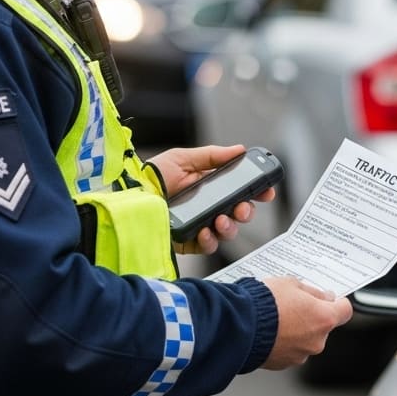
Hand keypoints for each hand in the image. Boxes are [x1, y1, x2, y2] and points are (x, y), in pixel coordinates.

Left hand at [150, 145, 275, 254]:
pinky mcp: (188, 241)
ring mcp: (199, 225)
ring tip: (220, 220)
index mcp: (209, 186)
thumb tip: (239, 149)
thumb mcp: (182, 159)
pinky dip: (210, 240)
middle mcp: (207, 207)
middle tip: (242, 208)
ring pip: (227, 231)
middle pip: (238, 213)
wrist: (130, 197)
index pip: (239, 191)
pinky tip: (205, 230)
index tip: (266, 192)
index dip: (256, 192)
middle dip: (246, 212)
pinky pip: (208, 246)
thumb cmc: (152, 177)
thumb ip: (212, 155)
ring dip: (230, 227)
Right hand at [259, 277, 353, 369]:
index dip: (338, 303)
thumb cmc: (264, 303)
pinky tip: (270, 331)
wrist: (238, 326)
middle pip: (323, 327)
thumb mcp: (291, 284)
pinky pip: (289, 350)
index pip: (345, 311)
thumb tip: (321, 296)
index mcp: (323, 319)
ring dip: (296, 331)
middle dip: (312, 316)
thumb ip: (311, 292)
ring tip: (277, 318)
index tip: (331, 299)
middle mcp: (316, 341)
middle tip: (294, 305)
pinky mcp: (283, 364)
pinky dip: (283, 342)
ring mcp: (300, 355)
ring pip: (305, 340)